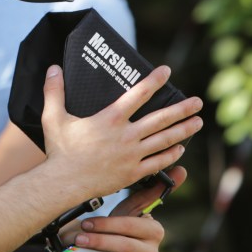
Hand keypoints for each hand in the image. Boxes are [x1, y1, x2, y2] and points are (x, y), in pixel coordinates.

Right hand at [39, 64, 201, 199]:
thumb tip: (53, 68)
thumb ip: (54, 91)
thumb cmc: (59, 150)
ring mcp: (132, 155)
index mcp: (110, 119)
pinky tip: (180, 149)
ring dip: (183, 130)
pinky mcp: (132, 172)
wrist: (63, 183)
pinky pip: (158, 162)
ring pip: (164, 139)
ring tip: (198, 122)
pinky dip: (171, 155)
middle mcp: (126, 135)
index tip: (167, 71)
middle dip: (182, 109)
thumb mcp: (53, 117)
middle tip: (198, 101)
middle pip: (161, 118)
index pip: (138, 94)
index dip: (154, 80)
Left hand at [70, 166, 187, 251]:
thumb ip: (153, 189)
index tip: (88, 222)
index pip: (131, 226)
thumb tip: (182, 169)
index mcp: (153, 229)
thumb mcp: (134, 205)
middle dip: (103, 241)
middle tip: (81, 238)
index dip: (109, 224)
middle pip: (129, 246)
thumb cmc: (123, 223)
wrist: (115, 242)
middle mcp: (152, 249)